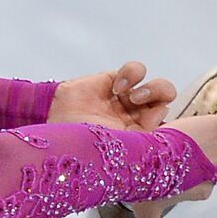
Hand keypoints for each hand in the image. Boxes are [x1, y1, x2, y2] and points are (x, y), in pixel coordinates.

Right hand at [47, 60, 176, 131]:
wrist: (50, 120)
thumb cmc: (77, 140)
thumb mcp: (114, 146)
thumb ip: (140, 139)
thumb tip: (162, 120)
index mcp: (136, 139)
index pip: (166, 126)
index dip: (163, 121)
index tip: (149, 122)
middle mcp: (134, 119)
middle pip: (166, 102)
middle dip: (161, 99)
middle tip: (140, 103)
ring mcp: (125, 100)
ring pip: (157, 85)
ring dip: (151, 88)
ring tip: (131, 96)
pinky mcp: (115, 81)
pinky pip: (136, 71)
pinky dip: (131, 75)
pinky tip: (116, 87)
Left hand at [122, 110, 216, 217]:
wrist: (145, 162)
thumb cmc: (145, 184)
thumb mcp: (147, 211)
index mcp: (200, 189)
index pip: (210, 182)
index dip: (201, 172)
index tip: (190, 166)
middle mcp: (213, 173)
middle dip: (216, 155)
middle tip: (203, 146)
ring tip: (216, 130)